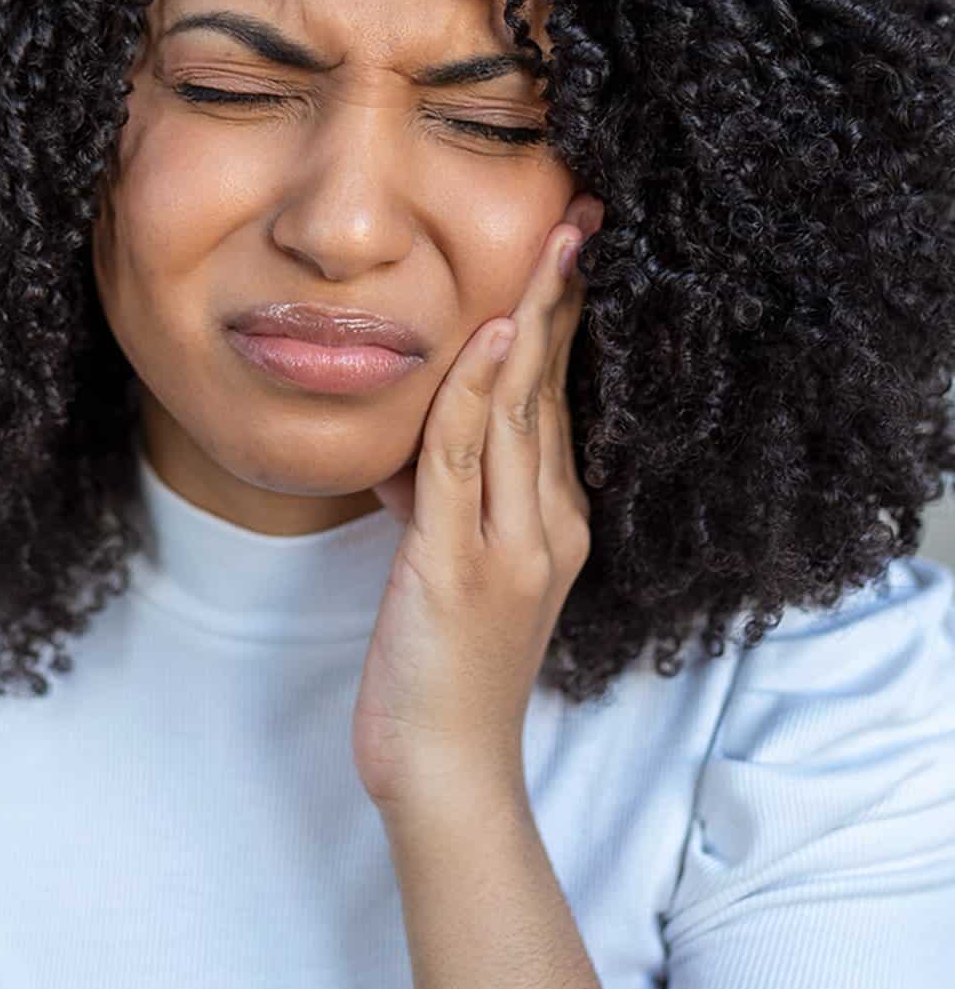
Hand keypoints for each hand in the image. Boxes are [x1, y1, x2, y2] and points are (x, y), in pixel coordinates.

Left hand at [351, 192, 603, 815]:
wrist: (443, 771)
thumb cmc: (440, 671)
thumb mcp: (447, 567)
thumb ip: (444, 500)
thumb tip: (410, 439)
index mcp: (552, 520)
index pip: (557, 399)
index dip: (562, 321)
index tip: (569, 250)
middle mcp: (549, 525)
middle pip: (551, 390)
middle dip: (562, 298)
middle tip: (579, 217)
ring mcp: (514, 546)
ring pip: (522, 413)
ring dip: (531, 322)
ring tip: (551, 248)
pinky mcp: (464, 568)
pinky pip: (468, 463)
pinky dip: (475, 395)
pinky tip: (486, 337)